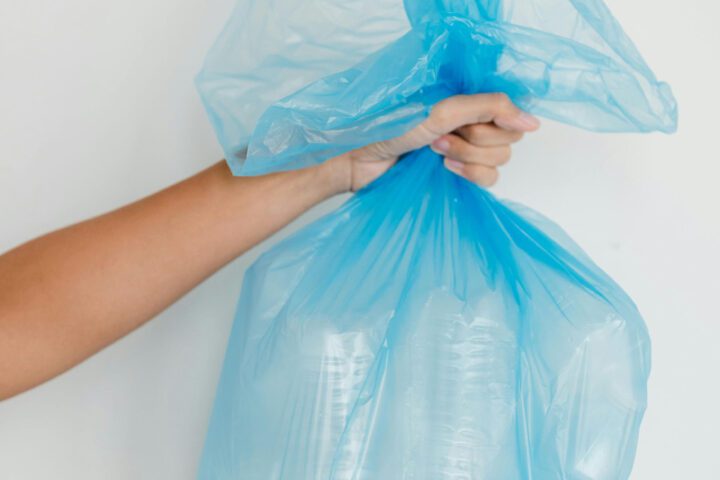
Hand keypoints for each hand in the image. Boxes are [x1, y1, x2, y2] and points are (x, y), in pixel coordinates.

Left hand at [325, 93, 539, 191]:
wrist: (358, 159)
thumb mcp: (441, 110)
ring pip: (499, 160)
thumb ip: (489, 108)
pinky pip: (488, 179)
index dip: (496, 121)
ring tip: (433, 150)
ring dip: (466, 157)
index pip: (511, 111)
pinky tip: (444, 168)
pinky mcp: (458, 173)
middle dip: (474, 140)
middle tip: (439, 136)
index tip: (467, 121)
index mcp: (469, 99)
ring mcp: (465, 148)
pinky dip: (469, 175)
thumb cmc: (389, 128)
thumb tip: (533, 122)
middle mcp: (472, 121)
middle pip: (508, 138)